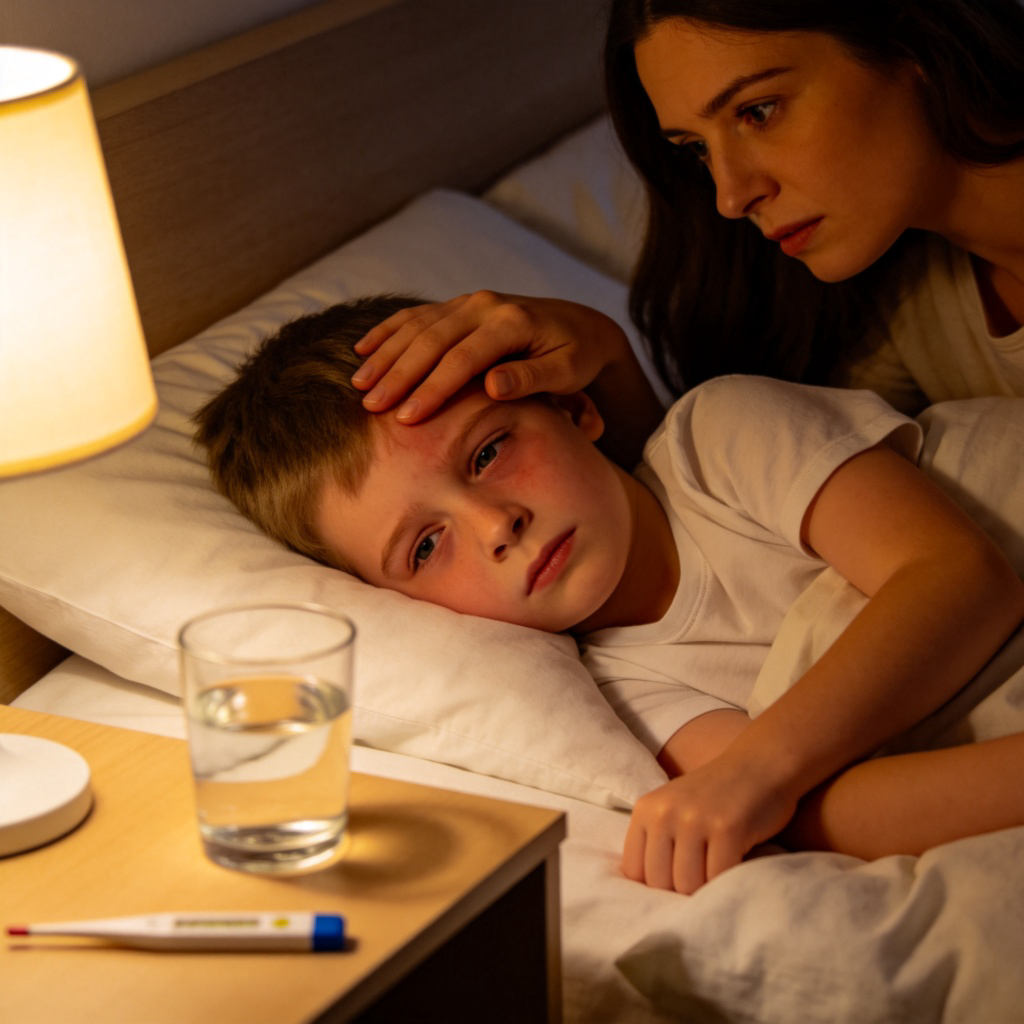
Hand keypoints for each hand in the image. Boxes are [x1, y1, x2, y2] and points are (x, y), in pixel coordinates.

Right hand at [351, 290, 631, 422]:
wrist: (581, 325)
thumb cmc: (576, 355)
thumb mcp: (567, 370)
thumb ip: (532, 377)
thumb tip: (493, 385)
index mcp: (512, 322)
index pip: (463, 358)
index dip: (433, 388)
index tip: (408, 418)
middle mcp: (485, 305)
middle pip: (431, 340)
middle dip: (398, 374)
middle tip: (371, 406)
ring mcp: (468, 302)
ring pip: (417, 326)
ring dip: (385, 354)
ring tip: (359, 384)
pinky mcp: (458, 306)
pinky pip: (416, 316)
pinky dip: (388, 332)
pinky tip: (363, 350)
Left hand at [622, 754, 797, 893]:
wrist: (760, 764)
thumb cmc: (716, 796)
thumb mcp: (673, 809)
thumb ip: (657, 842)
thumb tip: (648, 900)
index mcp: (645, 809)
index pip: (634, 871)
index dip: (656, 885)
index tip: (677, 881)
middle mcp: (664, 813)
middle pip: (659, 883)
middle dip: (682, 890)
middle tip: (703, 877)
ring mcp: (694, 820)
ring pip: (687, 885)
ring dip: (705, 889)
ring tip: (718, 871)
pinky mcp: (726, 828)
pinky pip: (718, 878)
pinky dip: (727, 883)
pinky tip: (735, 866)